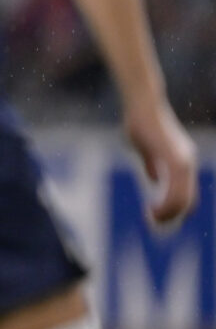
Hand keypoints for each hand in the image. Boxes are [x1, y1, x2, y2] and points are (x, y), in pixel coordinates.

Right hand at [124, 98, 198, 226]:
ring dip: (168, 214)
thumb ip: (152, 164)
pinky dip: (165, 205)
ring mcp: (183, 162)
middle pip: (187, 201)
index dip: (173, 208)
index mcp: (181, 160)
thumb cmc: (141, 121)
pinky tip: (152, 210)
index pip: (185, 193)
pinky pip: (175, 190)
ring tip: (152, 220)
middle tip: (153, 223)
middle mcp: (187, 163)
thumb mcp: (146, 147)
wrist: (143, 104)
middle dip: (171, 216)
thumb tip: (155, 179)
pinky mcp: (175, 160)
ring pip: (183, 200)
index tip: (155, 215)